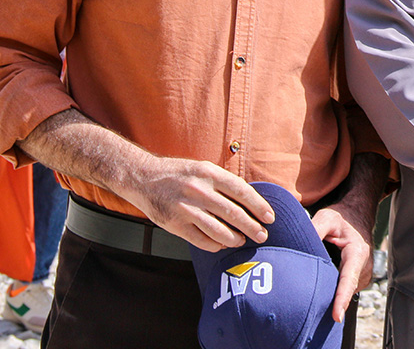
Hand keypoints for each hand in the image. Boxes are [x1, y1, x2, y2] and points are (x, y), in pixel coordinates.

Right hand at [119, 155, 274, 252]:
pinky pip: (201, 240)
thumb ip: (224, 183)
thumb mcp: (203, 168)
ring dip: (235, 239)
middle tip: (262, 235)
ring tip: (242, 241)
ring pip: (218, 230)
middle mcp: (198, 190)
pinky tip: (222, 245)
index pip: (242, 191)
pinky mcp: (175, 225)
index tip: (270, 217)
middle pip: (233, 213)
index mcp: (209, 173)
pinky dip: (215, 245)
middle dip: (252, 227)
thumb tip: (251, 200)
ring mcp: (186, 209)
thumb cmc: (179, 174)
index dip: (259, 206)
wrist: (143, 178)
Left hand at [312, 201, 375, 322]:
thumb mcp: (327, 217)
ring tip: (316, 285)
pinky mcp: (360, 279)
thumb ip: (315, 229)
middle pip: (344, 290)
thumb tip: (299, 244)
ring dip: (331, 292)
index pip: (348, 280)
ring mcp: (364, 275)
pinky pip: (345, 289)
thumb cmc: (342, 217)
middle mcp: (364, 267)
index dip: (341, 299)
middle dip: (329, 300)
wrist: (358, 214)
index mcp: (357, 253)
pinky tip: (325, 281)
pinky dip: (335, 288)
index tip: (336, 316)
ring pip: (344, 291)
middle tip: (309, 306)